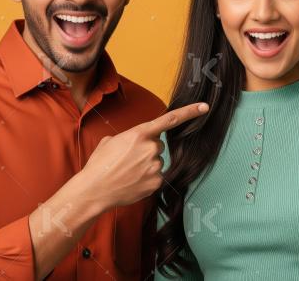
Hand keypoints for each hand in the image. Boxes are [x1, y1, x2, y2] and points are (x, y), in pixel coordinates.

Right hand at [81, 102, 208, 208]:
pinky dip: (146, 179)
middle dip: (146, 150)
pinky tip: (132, 181)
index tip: (204, 107)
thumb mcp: (110, 141)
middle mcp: (151, 148)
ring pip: (157, 162)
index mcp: (140, 133)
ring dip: (146, 165)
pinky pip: (156, 176)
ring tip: (127, 172)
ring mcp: (155, 166)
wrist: (94, 190)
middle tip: (128, 159)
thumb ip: (129, 137)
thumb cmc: (99, 164)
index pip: (170, 120)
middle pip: (158, 145)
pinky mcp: (156, 182)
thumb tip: (134, 143)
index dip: (189, 112)